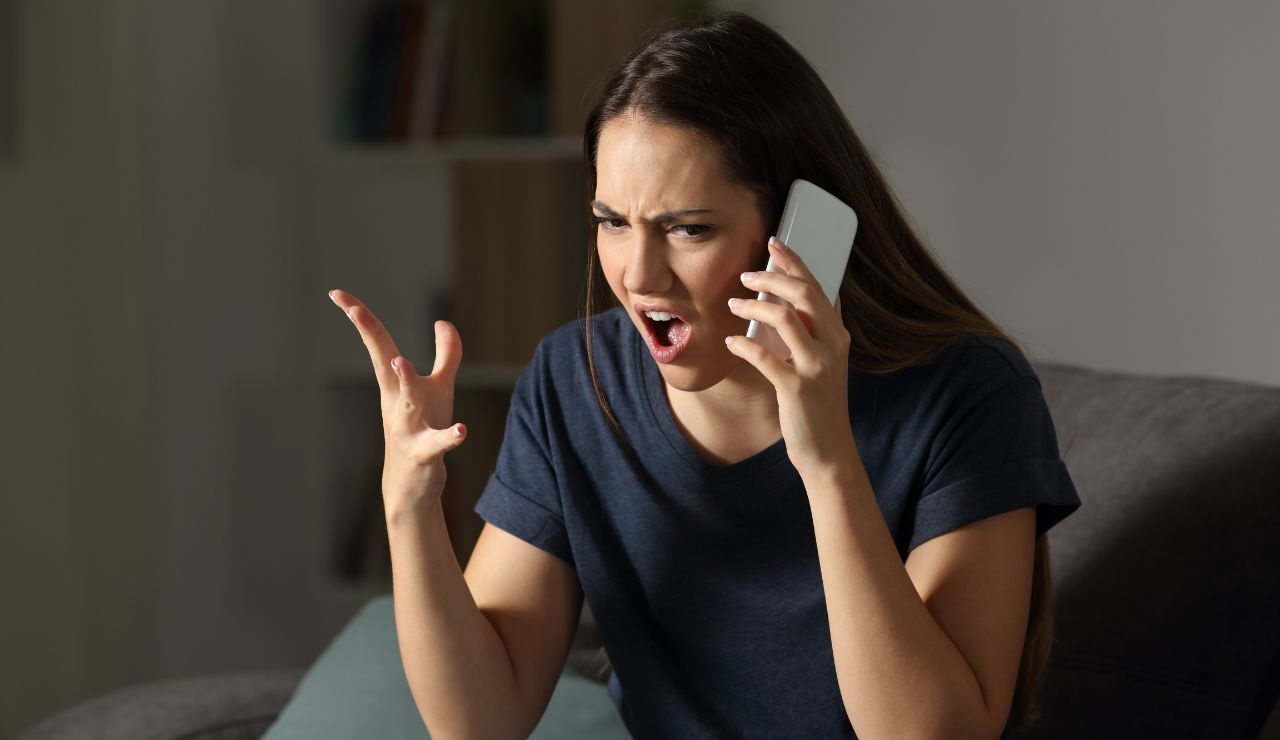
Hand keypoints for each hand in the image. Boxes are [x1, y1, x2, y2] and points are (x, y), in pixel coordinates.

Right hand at [329, 289, 466, 518]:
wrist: (411, 485)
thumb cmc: (424, 430)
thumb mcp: (438, 389)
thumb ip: (446, 354)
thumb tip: (443, 322)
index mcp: (395, 383)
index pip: (378, 343)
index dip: (360, 317)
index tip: (337, 293)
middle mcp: (395, 401)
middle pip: (382, 363)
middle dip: (370, 337)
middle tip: (355, 311)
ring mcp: (407, 428)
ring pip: (405, 403)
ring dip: (404, 382)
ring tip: (401, 361)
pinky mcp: (424, 454)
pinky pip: (436, 444)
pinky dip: (448, 437)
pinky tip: (461, 430)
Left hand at [724, 237, 855, 475]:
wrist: (828, 450)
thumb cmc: (820, 404)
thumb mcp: (827, 362)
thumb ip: (820, 331)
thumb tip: (812, 298)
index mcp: (838, 336)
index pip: (817, 287)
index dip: (795, 262)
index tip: (774, 243)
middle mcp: (832, 346)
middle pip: (803, 295)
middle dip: (772, 277)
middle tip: (746, 274)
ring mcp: (816, 367)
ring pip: (785, 319)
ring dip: (754, 307)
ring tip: (732, 304)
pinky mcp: (796, 389)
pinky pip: (764, 357)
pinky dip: (744, 345)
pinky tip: (730, 341)